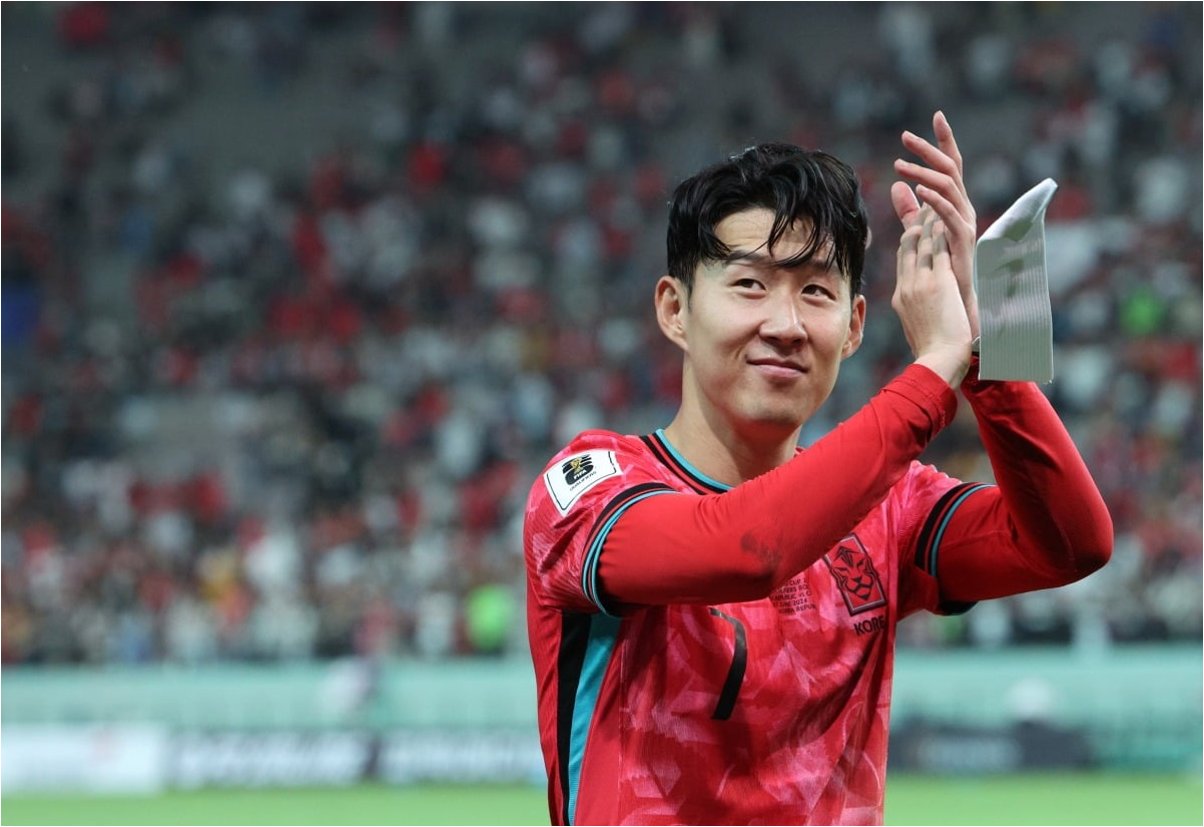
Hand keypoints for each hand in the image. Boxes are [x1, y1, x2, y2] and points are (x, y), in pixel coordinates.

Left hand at [891, 111, 979, 338]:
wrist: (954, 306)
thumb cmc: (941, 271)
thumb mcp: (921, 233)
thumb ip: (910, 211)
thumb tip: (896, 186)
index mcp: (954, 204)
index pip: (951, 165)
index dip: (944, 141)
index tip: (936, 115)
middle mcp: (963, 210)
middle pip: (951, 169)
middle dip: (930, 149)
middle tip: (906, 135)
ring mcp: (965, 225)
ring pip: (949, 188)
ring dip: (924, 173)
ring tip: (899, 165)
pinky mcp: (963, 243)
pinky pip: (952, 215)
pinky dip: (936, 200)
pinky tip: (919, 190)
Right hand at [893, 205, 971, 387]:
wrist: (939, 360)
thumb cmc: (934, 353)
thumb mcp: (920, 329)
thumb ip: (918, 313)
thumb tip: (916, 313)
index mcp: (900, 297)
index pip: (903, 261)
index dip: (910, 240)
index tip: (918, 225)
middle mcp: (906, 286)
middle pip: (908, 247)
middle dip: (917, 223)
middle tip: (926, 203)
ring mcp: (920, 283)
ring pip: (922, 243)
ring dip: (930, 221)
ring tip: (937, 202)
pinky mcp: (937, 282)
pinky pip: (938, 249)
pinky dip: (942, 232)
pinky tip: (947, 218)